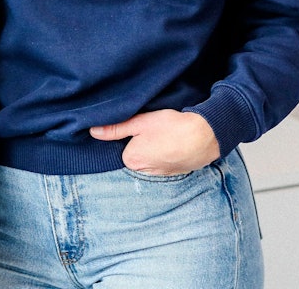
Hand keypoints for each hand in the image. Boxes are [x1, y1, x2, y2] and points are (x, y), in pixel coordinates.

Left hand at [89, 108, 220, 175]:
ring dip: (155, 150)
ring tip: (166, 138)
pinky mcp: (174, 174)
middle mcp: (143, 172)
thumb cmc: (172, 127)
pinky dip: (166, 155)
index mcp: (131, 160)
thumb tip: (93, 132)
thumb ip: (116, 128)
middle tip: (155, 132)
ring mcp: (160, 175)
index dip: (130, 135)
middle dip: (141, 144)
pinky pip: (164, 163)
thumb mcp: (140, 122)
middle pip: (135, 155)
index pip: (122, 147)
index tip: (141, 127)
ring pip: (150, 160)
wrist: (205, 136)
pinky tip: (174, 145)